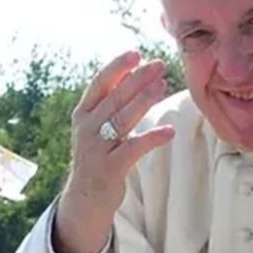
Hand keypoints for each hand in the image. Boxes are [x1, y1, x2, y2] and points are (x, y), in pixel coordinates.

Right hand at [56, 53, 174, 252]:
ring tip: (163, 86)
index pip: (99, 84)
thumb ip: (110, 103)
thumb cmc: (99, 156)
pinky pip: (134, 148)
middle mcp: (86, 128)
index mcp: (83, 114)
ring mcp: (96, 148)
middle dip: (138, 79)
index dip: (117, 68)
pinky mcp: (110, 168)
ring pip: (123, 119)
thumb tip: (134, 73)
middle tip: (159, 65)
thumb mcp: (97, 128)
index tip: (136, 53)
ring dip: (144, 100)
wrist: (85, 198)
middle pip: (114, 98)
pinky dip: (153, 138)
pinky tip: (170, 131)